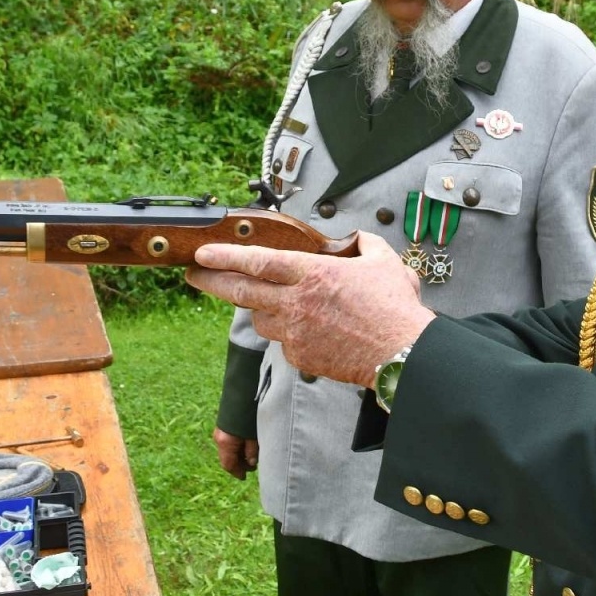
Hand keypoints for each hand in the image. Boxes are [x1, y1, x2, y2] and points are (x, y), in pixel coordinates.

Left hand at [186, 231, 433, 386]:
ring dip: (259, 308)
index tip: (203, 253)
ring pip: (260, 318)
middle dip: (211, 281)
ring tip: (269, 302)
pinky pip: (282, 341)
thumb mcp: (384, 263)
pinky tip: (305, 329)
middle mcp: (297, 303)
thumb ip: (365, 245)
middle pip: (242, 291)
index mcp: (312, 274)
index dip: (225, 256)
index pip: (258, 261)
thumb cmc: (394, 310)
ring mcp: (295, 332)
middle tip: (193, 275)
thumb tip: (359, 239)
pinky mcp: (300, 356)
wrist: (401, 354)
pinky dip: (287, 332)